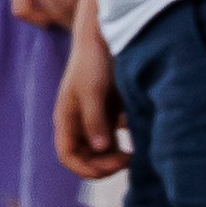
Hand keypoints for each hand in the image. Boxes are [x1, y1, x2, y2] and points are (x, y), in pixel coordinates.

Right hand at [53, 28, 127, 181]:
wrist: (103, 37)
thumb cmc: (92, 62)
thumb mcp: (92, 90)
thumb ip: (94, 119)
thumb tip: (99, 148)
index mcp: (66, 119)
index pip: (68, 156)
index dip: (86, 169)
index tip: (112, 168)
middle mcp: (78, 123)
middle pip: (87, 158)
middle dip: (106, 164)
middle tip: (130, 159)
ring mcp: (93, 118)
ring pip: (103, 150)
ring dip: (117, 155)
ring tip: (137, 151)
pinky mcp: (108, 112)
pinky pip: (115, 136)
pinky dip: (126, 140)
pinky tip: (138, 133)